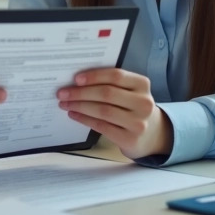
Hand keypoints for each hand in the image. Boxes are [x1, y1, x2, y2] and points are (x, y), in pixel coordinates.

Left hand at [57, 68, 172, 159]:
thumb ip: (112, 84)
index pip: (116, 76)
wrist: (152, 134)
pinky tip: (74, 115)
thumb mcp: (131, 92)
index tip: (76, 79)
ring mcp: (138, 122)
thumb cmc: (133, 107)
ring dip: (80, 106)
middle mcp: (143, 103)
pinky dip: (84, 119)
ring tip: (65, 104)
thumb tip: (78, 81)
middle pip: (107, 94)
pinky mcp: (130, 138)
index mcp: (142, 84)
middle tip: (62, 93)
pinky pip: (102, 126)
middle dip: (81, 93)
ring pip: (103, 111)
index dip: (94, 76)